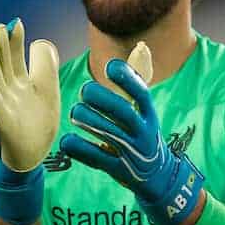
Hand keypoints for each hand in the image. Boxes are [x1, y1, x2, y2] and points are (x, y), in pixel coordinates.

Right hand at [0, 19, 59, 172]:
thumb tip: (42, 44)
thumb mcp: (47, 91)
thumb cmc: (38, 123)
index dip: (15, 40)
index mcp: (20, 83)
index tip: (15, 22)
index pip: (15, 56)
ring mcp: (4, 106)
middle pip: (2, 65)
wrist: (34, 155)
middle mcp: (8, 91)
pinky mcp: (3, 123)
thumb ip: (45, 67)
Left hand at [60, 48, 203, 224]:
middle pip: (124, 113)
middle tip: (85, 91)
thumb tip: (140, 46)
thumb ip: (137, 82)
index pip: (141, 94)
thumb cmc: (142, 135)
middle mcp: (143, 132)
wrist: (158, 177)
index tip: (110, 67)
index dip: (127, 79)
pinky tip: (67, 141)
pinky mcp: (119, 169)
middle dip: (103, 100)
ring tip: (75, 112)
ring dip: (90, 121)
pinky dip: (81, 150)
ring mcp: (132, 153)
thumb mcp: (145, 111)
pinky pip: (99, 159)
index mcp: (148, 115)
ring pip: (110, 135)